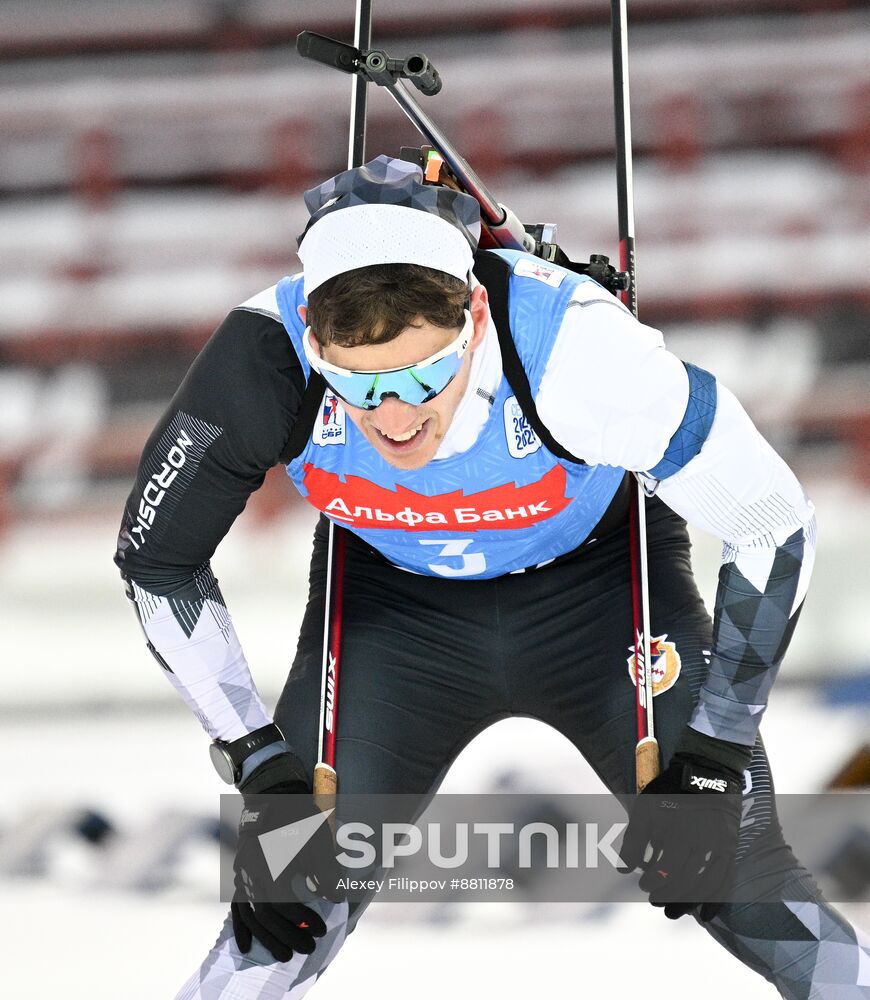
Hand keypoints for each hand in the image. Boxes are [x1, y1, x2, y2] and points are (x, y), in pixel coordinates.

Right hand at [231, 755, 343, 962]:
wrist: (272, 789)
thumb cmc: (299, 812)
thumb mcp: (317, 837)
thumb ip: (325, 869)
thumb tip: (336, 898)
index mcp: (267, 862)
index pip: (281, 904)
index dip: (301, 920)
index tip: (320, 930)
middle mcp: (249, 870)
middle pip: (264, 915)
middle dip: (286, 935)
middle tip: (307, 949)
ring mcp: (241, 871)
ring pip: (248, 914)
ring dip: (266, 936)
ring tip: (283, 954)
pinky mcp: (240, 870)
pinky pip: (236, 905)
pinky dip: (241, 926)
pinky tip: (245, 944)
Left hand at [618, 753, 742, 920]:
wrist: (707, 770)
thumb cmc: (670, 790)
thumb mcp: (646, 808)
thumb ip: (634, 840)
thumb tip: (623, 870)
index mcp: (678, 831)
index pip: (665, 870)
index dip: (653, 883)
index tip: (644, 886)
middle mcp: (701, 841)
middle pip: (684, 881)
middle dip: (667, 896)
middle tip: (655, 902)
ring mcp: (718, 845)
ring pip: (704, 885)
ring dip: (688, 903)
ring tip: (674, 912)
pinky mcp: (730, 847)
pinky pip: (725, 881)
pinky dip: (715, 901)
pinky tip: (705, 916)